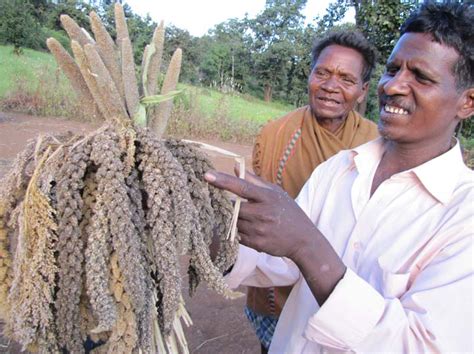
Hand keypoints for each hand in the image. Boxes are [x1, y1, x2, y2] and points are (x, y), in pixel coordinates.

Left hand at [204, 169, 318, 261]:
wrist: (303, 240)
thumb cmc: (288, 212)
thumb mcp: (275, 192)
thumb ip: (254, 180)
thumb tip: (234, 166)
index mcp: (268, 197)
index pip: (241, 187)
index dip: (224, 181)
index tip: (207, 175)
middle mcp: (263, 213)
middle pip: (233, 207)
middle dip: (226, 204)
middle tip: (224, 202)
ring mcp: (259, 230)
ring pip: (233, 222)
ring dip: (231, 218)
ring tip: (240, 216)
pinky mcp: (256, 244)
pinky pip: (237, 235)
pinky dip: (237, 230)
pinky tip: (246, 228)